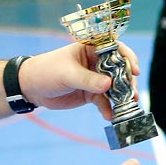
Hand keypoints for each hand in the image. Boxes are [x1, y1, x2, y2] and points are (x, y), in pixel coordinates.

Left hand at [23, 41, 140, 121]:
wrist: (31, 88)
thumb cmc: (47, 71)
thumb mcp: (67, 74)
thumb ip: (88, 80)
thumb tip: (109, 85)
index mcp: (91, 48)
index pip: (115, 48)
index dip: (128, 57)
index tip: (134, 70)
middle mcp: (97, 62)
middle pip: (120, 69)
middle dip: (128, 81)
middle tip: (133, 93)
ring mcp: (96, 78)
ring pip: (115, 86)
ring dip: (122, 96)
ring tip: (127, 105)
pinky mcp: (92, 93)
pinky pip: (105, 101)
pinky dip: (108, 108)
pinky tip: (110, 115)